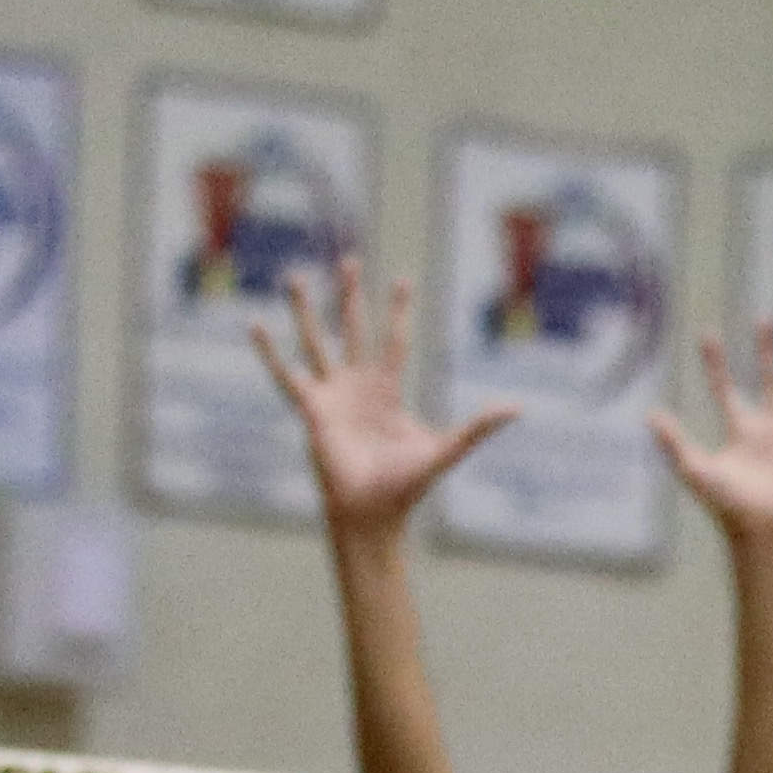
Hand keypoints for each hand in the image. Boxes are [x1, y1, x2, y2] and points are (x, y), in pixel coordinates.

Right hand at [253, 261, 511, 534]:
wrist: (372, 512)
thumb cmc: (405, 486)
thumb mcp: (446, 450)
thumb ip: (478, 428)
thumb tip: (517, 408)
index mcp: (387, 390)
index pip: (394, 340)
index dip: (398, 311)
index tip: (402, 279)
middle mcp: (357, 385)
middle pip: (353, 328)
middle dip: (351, 295)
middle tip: (349, 260)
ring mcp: (332, 394)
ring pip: (316, 340)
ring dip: (306, 310)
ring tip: (295, 277)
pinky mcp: (311, 409)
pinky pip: (286, 375)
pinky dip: (270, 352)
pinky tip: (255, 326)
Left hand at [647, 324, 772, 554]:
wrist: (767, 531)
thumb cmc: (730, 507)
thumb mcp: (697, 471)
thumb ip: (675, 443)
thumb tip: (650, 413)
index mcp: (740, 430)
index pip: (726, 388)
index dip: (716, 363)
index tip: (707, 334)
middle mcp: (769, 426)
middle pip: (768, 377)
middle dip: (765, 349)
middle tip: (763, 318)